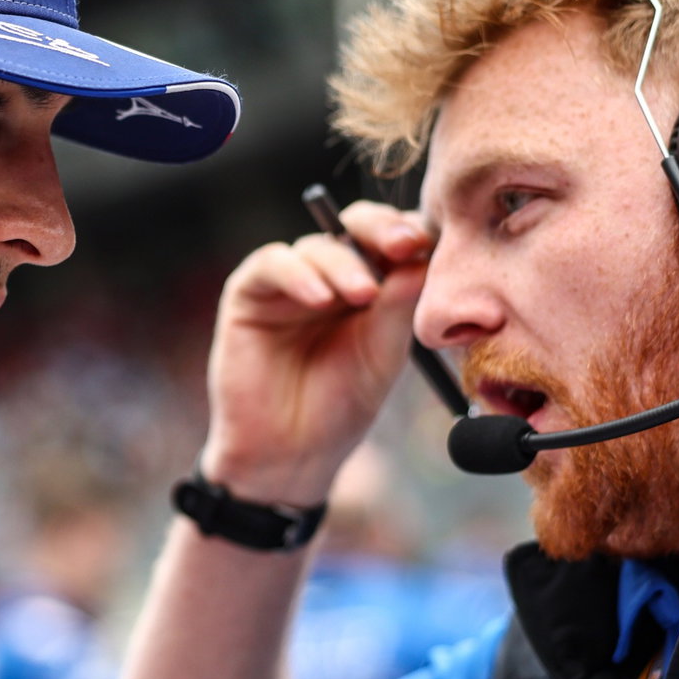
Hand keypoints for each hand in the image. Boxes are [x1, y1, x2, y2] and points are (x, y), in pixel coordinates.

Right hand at [200, 200, 431, 503]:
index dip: (409, 233)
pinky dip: (297, 274)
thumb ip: (398, 304)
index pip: (390, 240)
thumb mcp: (383, 354)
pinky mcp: (249, 293)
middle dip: (380, 229)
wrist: (290, 452)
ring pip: (316, 246)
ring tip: (363, 294)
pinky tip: (319, 298)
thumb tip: (421, 255)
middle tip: (403, 244)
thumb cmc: (340, 406)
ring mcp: (288, 282)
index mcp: (369, 285)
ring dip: (343, 263)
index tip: (429, 244)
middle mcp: (328, 276)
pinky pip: (272, 264)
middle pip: (353, 227)